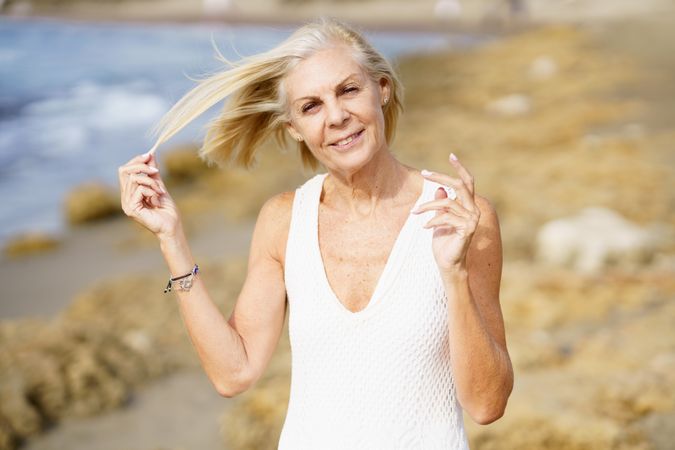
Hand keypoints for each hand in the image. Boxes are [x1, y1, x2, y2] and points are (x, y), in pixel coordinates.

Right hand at [118, 151, 180, 239]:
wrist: (172, 228)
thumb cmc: (167, 211)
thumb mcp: (160, 186)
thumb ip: (153, 172)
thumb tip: (150, 154)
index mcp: (130, 192)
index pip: (125, 170)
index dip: (136, 160)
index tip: (150, 155)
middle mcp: (125, 198)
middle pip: (124, 171)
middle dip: (142, 166)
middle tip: (156, 171)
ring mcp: (126, 204)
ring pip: (133, 179)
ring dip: (151, 181)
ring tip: (161, 190)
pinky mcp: (131, 209)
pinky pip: (139, 189)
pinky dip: (151, 190)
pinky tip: (157, 199)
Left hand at [412, 153, 479, 272]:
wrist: (448, 264)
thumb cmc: (443, 242)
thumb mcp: (439, 219)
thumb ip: (441, 204)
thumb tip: (438, 189)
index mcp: (469, 206)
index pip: (467, 183)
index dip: (460, 168)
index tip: (451, 155)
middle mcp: (474, 211)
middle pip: (459, 186)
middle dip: (441, 177)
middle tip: (424, 173)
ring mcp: (472, 220)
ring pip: (446, 202)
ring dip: (427, 206)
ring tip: (414, 212)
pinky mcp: (467, 229)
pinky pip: (445, 217)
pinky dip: (431, 221)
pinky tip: (424, 227)